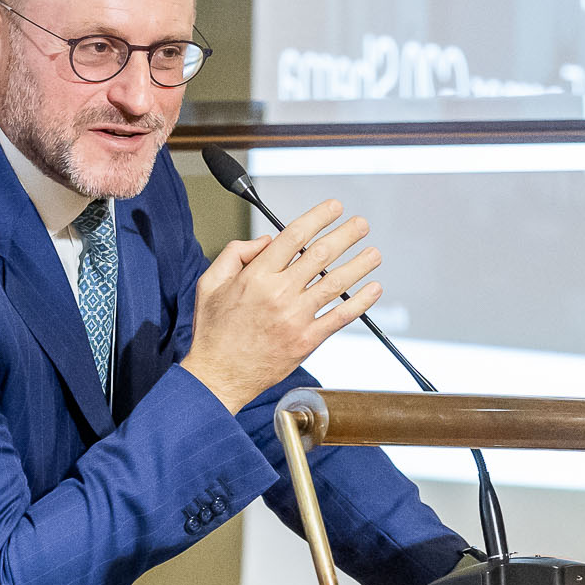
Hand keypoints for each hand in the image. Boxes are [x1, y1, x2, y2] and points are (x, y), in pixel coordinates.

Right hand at [180, 200, 381, 412]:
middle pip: (320, 254)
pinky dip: (360, 302)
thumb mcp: (211, 283)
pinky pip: (339, 316)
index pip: (294, 236)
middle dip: (346, 235)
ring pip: (335, 283)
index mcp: (256, 276)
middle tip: (360, 225)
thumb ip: (235, 253)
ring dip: (359, 265)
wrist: (219, 376)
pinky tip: (373, 290)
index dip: (318, 217)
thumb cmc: (214, 332)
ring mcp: (295, 317)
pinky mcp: (306, 340)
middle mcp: (279, 294)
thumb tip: (267, 240)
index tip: (333, 208)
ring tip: (374, 253)